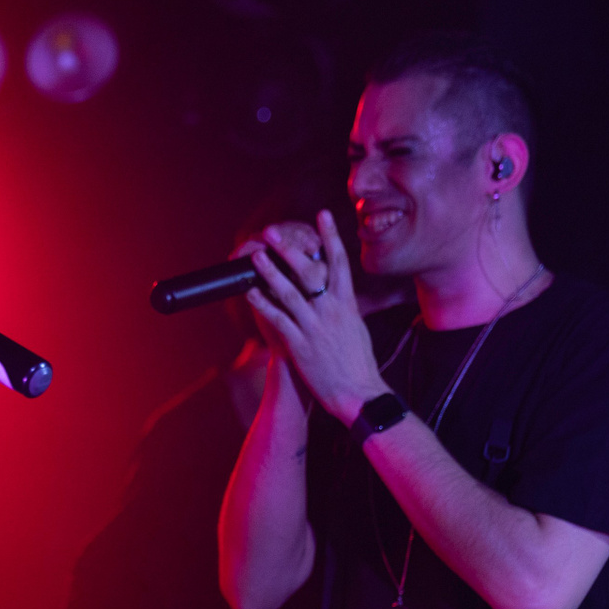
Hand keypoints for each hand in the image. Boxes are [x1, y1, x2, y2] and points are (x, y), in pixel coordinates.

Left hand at [242, 210, 392, 424]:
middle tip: (273, 232)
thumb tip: (341, 290)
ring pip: (289, 292)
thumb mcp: (357, 327)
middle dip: (290, 249)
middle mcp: (331, 310)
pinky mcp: (300, 345)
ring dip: (270, 271)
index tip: (322, 215)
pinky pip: (277, 319)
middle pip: (309, 271)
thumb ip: (346, 305)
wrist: (357, 393)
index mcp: (348, 303)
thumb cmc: (358, 362)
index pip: (339, 262)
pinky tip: (249, 291)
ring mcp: (314, 327)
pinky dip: (262, 303)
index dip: (330, 236)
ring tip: (256, 254)